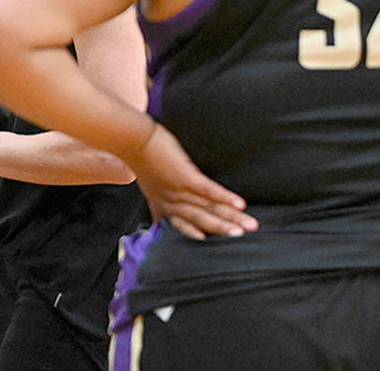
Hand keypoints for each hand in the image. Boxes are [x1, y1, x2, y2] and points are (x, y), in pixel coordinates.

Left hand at [126, 122, 257, 239]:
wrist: (130, 139)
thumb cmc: (140, 156)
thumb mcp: (148, 182)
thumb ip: (159, 197)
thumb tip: (161, 206)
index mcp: (163, 203)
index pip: (181, 224)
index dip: (195, 233)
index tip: (210, 241)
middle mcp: (172, 201)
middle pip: (201, 220)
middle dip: (223, 229)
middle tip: (243, 239)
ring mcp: (179, 189)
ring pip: (208, 208)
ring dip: (230, 218)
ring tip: (249, 226)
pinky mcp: (184, 175)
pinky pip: (207, 190)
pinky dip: (224, 198)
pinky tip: (240, 204)